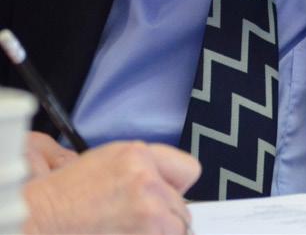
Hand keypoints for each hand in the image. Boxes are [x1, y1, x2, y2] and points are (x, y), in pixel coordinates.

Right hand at [23, 141, 200, 233]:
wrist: (39, 218)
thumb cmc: (66, 194)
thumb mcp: (108, 160)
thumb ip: (145, 168)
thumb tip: (170, 186)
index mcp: (138, 156)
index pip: (188, 170)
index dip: (176, 186)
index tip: (167, 195)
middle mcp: (146, 181)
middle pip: (181, 205)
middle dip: (164, 214)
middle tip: (133, 218)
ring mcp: (147, 212)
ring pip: (175, 229)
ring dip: (157, 232)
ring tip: (125, 228)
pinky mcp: (144, 234)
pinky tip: (122, 233)